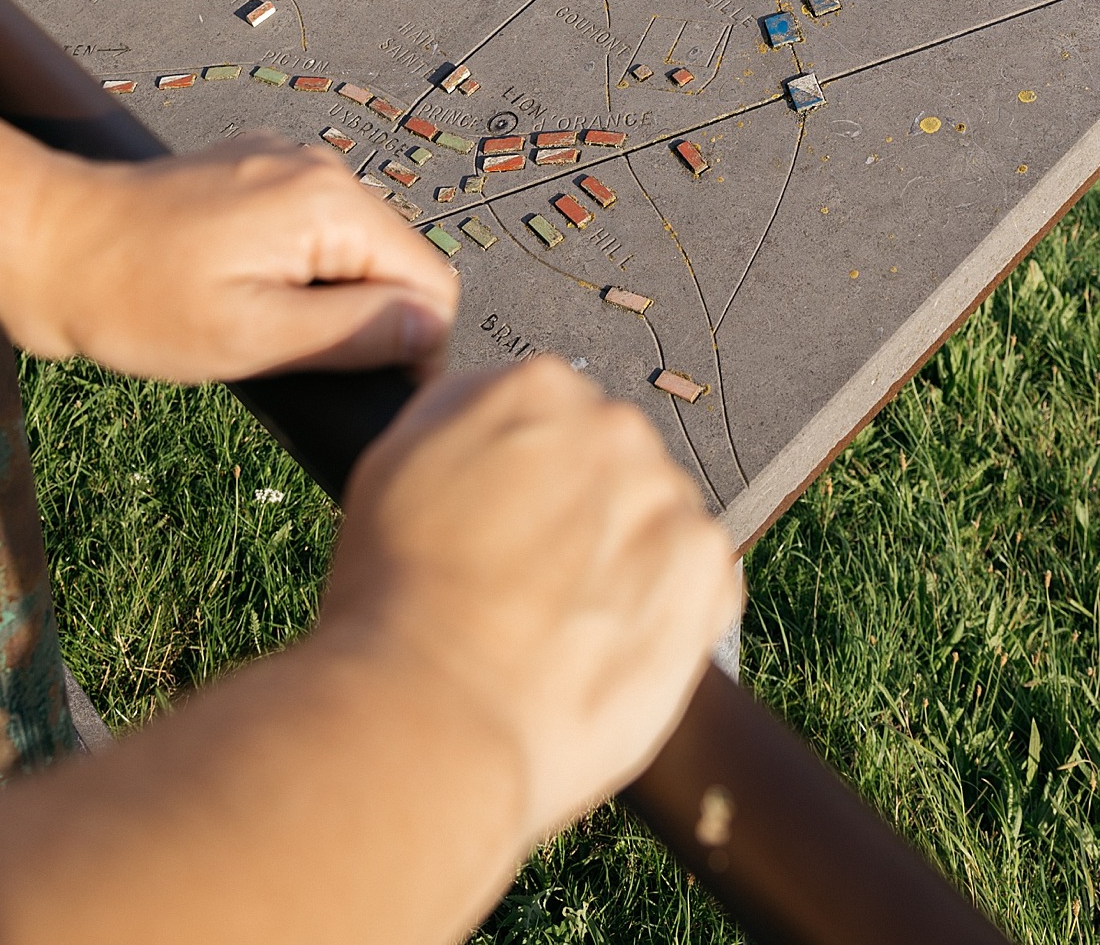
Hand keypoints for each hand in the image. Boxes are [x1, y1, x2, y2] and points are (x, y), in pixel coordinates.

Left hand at [13, 133, 460, 381]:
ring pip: (352, 249)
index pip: (431, 282)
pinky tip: (237, 296)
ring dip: (326, 299)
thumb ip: (353, 333)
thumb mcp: (250, 337)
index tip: (361, 393)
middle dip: (365, 321)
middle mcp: (319, 167)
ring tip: (258, 332)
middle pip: (394, 261)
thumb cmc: (134, 299)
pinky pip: (309, 230)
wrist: (43, 242)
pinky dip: (294, 272)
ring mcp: (285, 164)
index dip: (415, 350)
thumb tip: (429, 331)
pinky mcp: (254, 173)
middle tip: (296, 369)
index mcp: (328, 202)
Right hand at [323, 358, 739, 844]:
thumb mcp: (394, 465)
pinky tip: (608, 648)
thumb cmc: (393, 601)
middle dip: (581, 514)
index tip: (505, 528)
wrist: (433, 711)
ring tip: (567, 629)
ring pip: (655, 520)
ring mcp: (666, 498)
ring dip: (626, 560)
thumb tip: (499, 427)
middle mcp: (612, 425)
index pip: (549, 415)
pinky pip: (699, 579)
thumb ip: (459, 419)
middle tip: (532, 585)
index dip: (523, 481)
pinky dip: (665, 612)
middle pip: (609, 462)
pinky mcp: (707, 571)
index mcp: (536, 387)